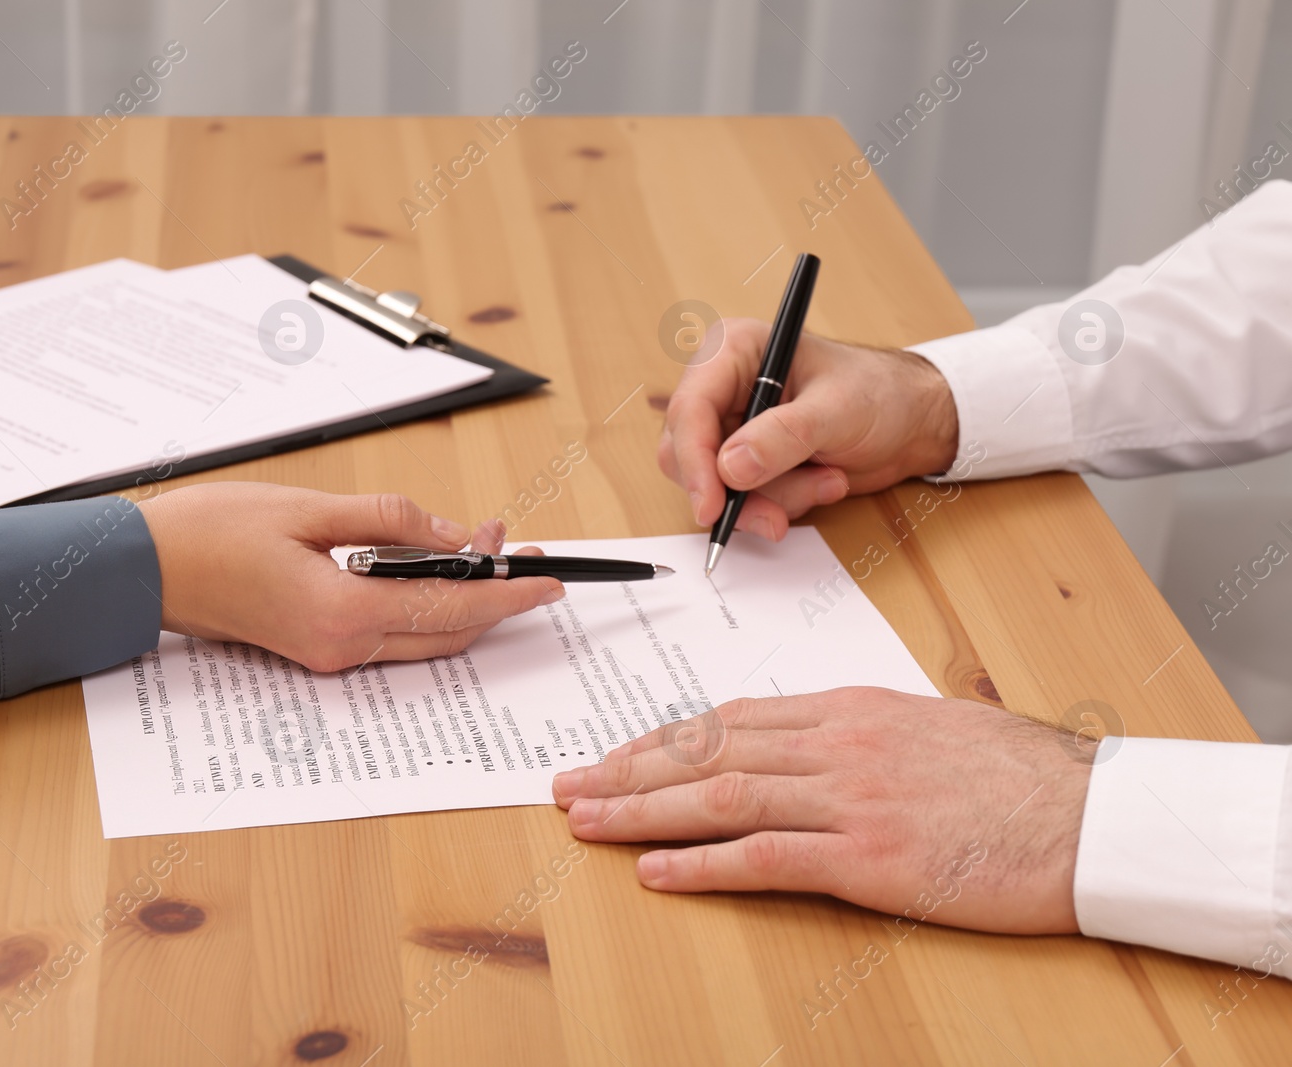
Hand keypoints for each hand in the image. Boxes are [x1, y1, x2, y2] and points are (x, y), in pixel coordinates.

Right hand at [138, 483, 562, 672]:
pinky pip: (392, 631)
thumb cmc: (213, 532)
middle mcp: (342, 647)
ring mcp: (329, 655)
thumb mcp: (309, 508)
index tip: (548, 579)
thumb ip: (389, 520)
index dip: (508, 593)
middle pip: (447, 631)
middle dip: (494, 594)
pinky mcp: (317, 648)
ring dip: (460, 596)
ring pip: (423, 635)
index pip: (452, 606)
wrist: (147, 569)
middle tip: (523, 551)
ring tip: (484, 546)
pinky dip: (423, 601)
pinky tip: (432, 565)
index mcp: (343, 611)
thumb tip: (453, 534)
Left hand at [551, 688, 1093, 934]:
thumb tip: (802, 739)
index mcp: (847, 709)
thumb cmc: (1018, 775)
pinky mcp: (869, 857)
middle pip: (708, 750)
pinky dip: (702, 864)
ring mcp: (850, 798)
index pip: (729, 718)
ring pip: (720, 795)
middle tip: (569, 785)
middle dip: (629, 769)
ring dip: (642, 811)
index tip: (615, 754)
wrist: (1089, 817)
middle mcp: (836, 744)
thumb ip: (857, 732)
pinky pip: (766, 856)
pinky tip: (655, 870)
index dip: (661, 739)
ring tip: (586, 821)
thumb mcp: (928, 726)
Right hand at [658, 320, 959, 539]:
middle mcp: (722, 388)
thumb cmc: (879, 393)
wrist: (911, 422)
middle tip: (775, 516)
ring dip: (772, 497)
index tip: (712, 506)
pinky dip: (780, 504)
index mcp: (734, 352)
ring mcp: (732, 428)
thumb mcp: (837, 410)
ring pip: (715, 485)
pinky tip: (822, 482)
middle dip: (737, 491)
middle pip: (688, 454)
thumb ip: (783, 437)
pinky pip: (739, 499)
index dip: (694, 460)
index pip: (690, 408)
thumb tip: (729, 468)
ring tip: (826, 479)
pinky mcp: (746, 461)